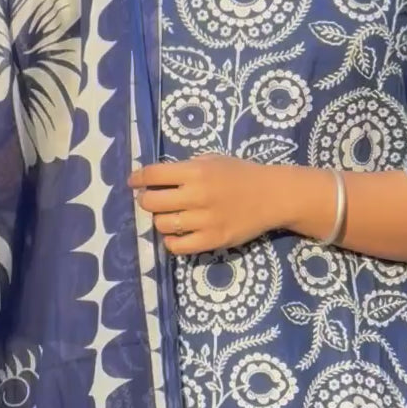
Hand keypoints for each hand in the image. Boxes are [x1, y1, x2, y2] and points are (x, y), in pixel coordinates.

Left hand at [127, 153, 286, 254]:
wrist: (272, 196)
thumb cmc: (240, 175)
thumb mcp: (213, 160)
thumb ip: (186, 168)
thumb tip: (154, 178)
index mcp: (196, 172)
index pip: (153, 175)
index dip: (137, 178)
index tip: (133, 182)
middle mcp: (197, 196)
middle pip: (151, 202)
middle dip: (146, 200)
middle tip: (152, 200)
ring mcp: (205, 221)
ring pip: (162, 225)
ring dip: (160, 220)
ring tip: (169, 217)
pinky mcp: (213, 240)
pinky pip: (178, 247)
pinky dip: (171, 241)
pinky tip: (177, 235)